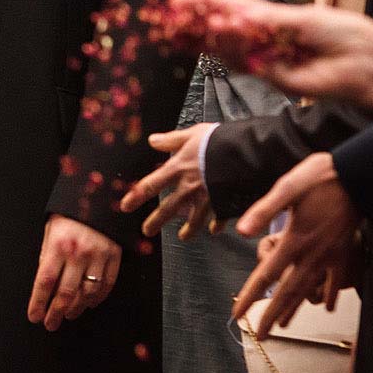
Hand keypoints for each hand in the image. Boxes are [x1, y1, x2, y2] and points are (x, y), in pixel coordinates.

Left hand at [28, 214, 120, 329]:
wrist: (99, 195)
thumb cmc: (71, 213)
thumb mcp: (50, 229)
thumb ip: (47, 255)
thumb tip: (44, 283)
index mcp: (58, 244)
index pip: (45, 281)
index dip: (38, 302)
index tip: (34, 316)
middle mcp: (79, 252)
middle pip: (66, 292)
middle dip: (55, 312)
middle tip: (50, 323)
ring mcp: (99, 256)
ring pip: (87, 293)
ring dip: (76, 308)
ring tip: (67, 315)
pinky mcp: (115, 257)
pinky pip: (107, 285)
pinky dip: (97, 298)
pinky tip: (88, 303)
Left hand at [119, 123, 217, 238]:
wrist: (246, 155)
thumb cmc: (219, 142)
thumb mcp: (192, 134)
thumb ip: (172, 139)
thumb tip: (152, 140)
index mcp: (178, 170)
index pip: (150, 185)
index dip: (136, 197)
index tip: (125, 207)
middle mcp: (190, 187)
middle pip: (169, 208)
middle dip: (156, 221)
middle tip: (147, 231)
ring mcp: (208, 198)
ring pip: (194, 219)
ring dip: (188, 229)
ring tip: (183, 237)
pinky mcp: (226, 204)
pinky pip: (220, 218)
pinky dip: (217, 224)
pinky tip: (215, 229)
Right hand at [168, 0, 372, 112]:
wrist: (369, 64)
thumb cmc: (345, 35)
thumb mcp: (301, 19)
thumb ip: (264, 21)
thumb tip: (230, 15)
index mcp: (274, 21)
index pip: (232, 8)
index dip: (205, 3)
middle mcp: (267, 41)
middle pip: (223, 30)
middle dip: (195, 23)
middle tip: (168, 16)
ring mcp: (269, 61)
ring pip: (229, 48)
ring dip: (207, 36)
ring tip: (187, 22)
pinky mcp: (275, 79)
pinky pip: (247, 63)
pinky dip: (231, 49)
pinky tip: (217, 33)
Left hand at [231, 152, 360, 330]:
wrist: (360, 177)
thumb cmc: (321, 178)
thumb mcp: (287, 187)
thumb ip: (264, 210)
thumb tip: (242, 232)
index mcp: (295, 240)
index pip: (266, 275)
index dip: (251, 296)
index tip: (237, 314)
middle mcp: (313, 254)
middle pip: (288, 292)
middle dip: (271, 315)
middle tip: (259, 335)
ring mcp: (331, 255)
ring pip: (309, 289)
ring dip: (295, 308)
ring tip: (284, 326)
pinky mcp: (344, 251)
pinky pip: (336, 280)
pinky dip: (329, 295)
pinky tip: (325, 307)